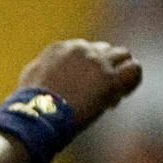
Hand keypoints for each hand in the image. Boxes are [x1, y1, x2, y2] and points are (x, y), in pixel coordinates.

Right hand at [16, 40, 141, 129]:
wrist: (38, 114)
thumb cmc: (29, 102)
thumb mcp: (31, 76)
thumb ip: (44, 66)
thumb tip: (50, 69)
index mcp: (60, 48)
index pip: (83, 49)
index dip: (86, 67)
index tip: (81, 86)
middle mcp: (81, 49)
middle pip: (103, 50)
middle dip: (103, 68)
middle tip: (98, 90)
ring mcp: (97, 62)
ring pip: (122, 55)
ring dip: (120, 71)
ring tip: (114, 91)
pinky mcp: (110, 79)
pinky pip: (134, 69)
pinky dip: (132, 80)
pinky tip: (122, 93)